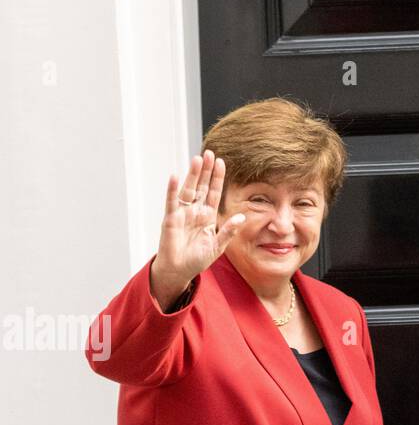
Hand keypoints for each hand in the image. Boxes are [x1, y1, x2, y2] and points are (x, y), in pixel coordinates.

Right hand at [150, 150, 246, 305]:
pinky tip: (175, 177)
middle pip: (200, 186)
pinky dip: (172, 190)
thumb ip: (228, 231)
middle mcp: (195, 211)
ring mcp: (182, 214)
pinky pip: (171, 202)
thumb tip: (242, 217)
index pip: (213, 192)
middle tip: (209, 153)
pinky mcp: (170, 219)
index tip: (221, 162)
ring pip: (188, 190)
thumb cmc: (196, 260)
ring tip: (196, 159)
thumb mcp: (217, 246)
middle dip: (205, 170)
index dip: (217, 178)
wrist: (179, 271)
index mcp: (207, 216)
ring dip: (192, 175)